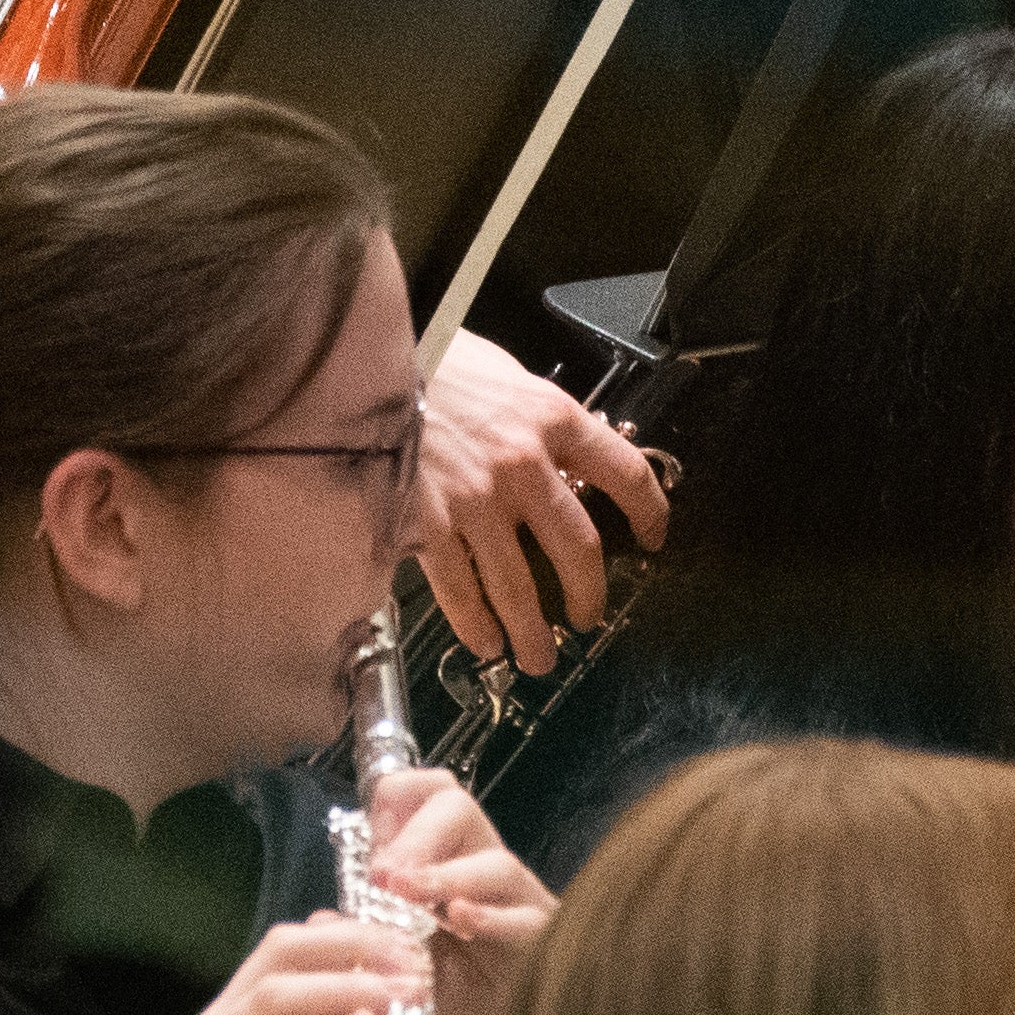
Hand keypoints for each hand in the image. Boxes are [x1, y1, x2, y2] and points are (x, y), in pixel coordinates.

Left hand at [361, 763, 551, 1014]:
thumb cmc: (448, 1000)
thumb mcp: (397, 964)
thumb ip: (364, 937)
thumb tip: (322, 919)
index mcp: (446, 859)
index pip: (428, 795)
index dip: (396, 806)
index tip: (372, 852)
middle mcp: (483, 870)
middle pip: (459, 808)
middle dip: (417, 835)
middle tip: (385, 875)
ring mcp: (519, 904)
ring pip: (496, 861)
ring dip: (445, 874)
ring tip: (407, 892)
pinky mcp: (545, 944)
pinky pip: (525, 919)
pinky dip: (490, 916)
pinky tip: (460, 919)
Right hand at [404, 329, 668, 678]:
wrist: (362, 361)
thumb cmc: (428, 358)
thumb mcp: (501, 372)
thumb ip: (532, 416)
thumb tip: (551, 447)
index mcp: (551, 418)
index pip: (624, 473)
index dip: (648, 512)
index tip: (652, 536)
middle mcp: (525, 466)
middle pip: (579, 549)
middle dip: (588, 595)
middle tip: (586, 618)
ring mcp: (478, 501)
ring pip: (521, 588)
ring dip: (533, 632)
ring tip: (537, 656)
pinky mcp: (430, 525)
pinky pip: (462, 591)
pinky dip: (476, 624)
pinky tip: (484, 641)